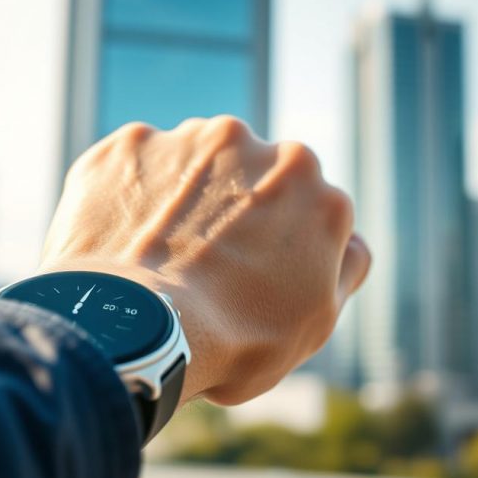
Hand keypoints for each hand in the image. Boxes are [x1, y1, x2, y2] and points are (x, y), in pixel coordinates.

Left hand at [38, 116, 370, 404]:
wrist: (136, 331)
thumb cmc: (235, 339)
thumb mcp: (319, 320)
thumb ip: (347, 266)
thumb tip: (352, 237)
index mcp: (313, 186)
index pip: (305, 208)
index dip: (279, 245)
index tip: (252, 275)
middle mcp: (257, 145)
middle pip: (251, 174)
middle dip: (235, 206)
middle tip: (205, 263)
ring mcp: (189, 138)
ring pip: (194, 163)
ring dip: (185, 194)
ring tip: (160, 254)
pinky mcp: (130, 144)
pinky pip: (137, 166)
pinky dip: (132, 194)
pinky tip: (125, 240)